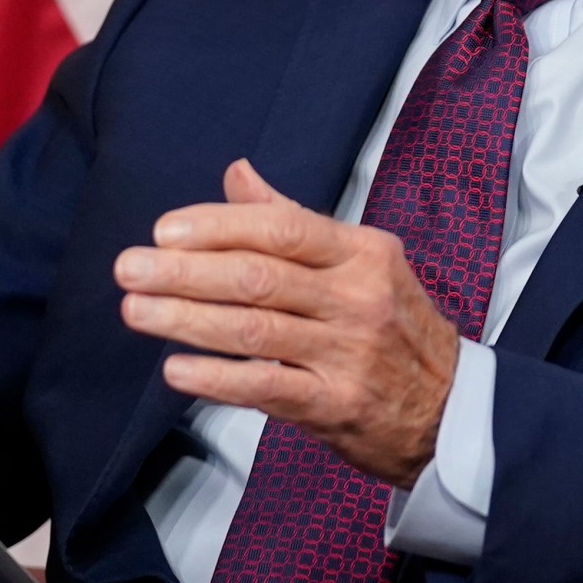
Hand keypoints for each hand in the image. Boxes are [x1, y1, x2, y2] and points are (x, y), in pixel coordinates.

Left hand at [115, 160, 459, 486]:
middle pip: (258, 276)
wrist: (452, 409)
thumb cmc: (394, 327)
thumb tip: (237, 173)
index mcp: (361, 252)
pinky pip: (266, 386)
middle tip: (131, 268)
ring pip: (254, 330)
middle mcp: (358, 298)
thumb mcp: (361, 262)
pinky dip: (217, 378)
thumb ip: (294, 220)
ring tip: (137, 311)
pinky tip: (176, 369)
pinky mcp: (337, 404)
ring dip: (186, 319)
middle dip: (185, 271)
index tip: (165, 231)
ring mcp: (348, 353)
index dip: (219, 226)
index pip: (282, 228)